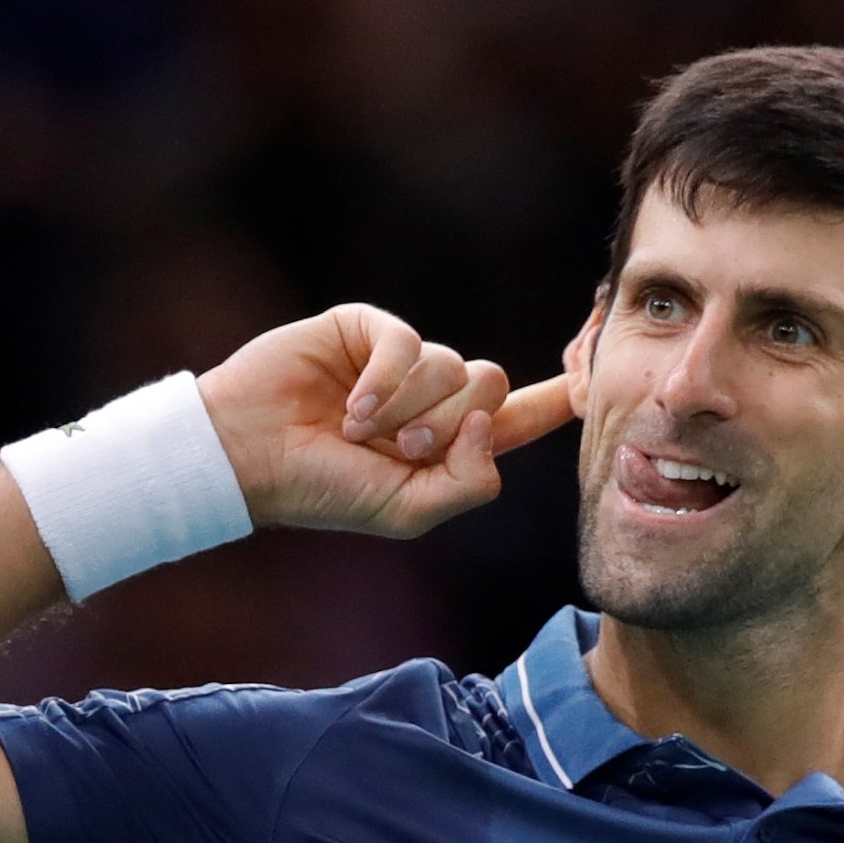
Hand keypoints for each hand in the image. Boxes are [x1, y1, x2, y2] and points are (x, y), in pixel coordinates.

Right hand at [197, 304, 575, 537]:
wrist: (251, 457)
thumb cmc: (324, 491)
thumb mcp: (408, 512)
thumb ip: (467, 483)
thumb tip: (488, 421)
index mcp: (447, 443)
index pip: (518, 418)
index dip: (556, 399)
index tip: (592, 380)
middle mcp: (430, 396)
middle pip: (491, 386)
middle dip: (451, 423)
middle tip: (400, 448)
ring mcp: (400, 361)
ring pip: (452, 365)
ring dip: (408, 408)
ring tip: (360, 432)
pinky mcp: (368, 330)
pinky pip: (408, 341)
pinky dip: (385, 382)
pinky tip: (351, 407)